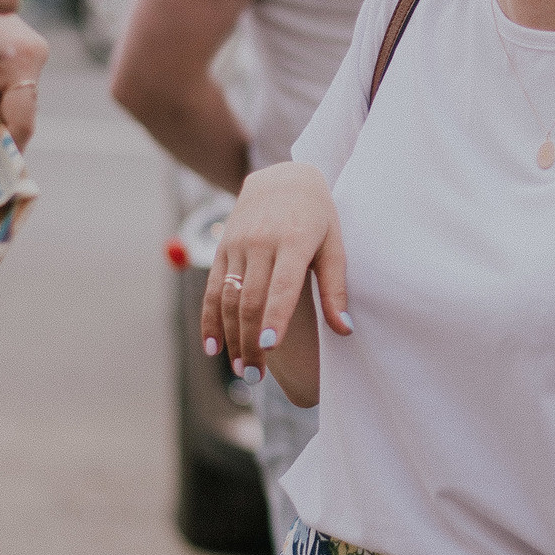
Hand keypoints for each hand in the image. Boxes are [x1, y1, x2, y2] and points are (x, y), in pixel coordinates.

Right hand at [200, 161, 349, 378]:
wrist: (283, 176)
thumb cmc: (318, 215)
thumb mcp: (334, 244)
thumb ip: (335, 288)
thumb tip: (345, 329)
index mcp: (293, 240)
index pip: (282, 285)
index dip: (275, 317)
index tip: (271, 347)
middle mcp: (261, 242)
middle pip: (251, 299)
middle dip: (251, 341)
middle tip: (256, 377)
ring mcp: (237, 244)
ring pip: (229, 298)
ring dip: (231, 337)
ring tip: (240, 370)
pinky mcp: (223, 247)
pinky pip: (213, 287)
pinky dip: (210, 319)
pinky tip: (212, 347)